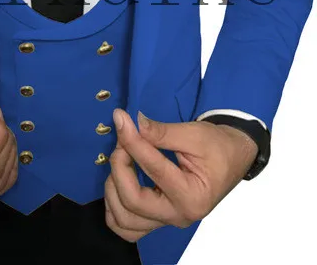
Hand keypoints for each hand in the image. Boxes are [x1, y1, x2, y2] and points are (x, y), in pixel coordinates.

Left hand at [105, 109, 257, 241]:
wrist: (233, 157)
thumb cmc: (218, 146)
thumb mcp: (194, 133)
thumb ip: (161, 131)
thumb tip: (132, 123)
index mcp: (192, 196)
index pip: (153, 169)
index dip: (132, 141)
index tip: (121, 119)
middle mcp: (179, 215)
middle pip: (132, 201)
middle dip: (119, 167)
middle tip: (122, 142)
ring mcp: (168, 220)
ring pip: (124, 219)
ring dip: (113, 188)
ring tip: (121, 161)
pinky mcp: (159, 218)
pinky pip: (127, 226)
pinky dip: (115, 207)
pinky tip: (119, 182)